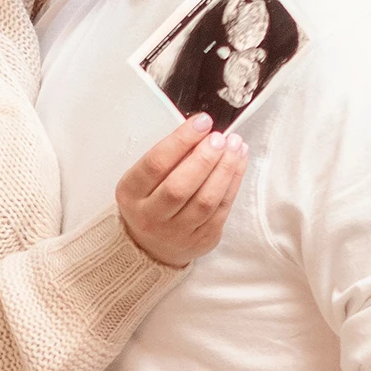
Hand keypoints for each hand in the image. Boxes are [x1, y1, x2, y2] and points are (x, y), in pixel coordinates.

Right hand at [116, 113, 246, 267]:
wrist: (151, 247)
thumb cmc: (150, 202)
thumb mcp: (144, 179)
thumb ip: (168, 157)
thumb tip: (203, 132)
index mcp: (131, 195)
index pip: (155, 164)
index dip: (181, 141)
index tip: (202, 122)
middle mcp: (151, 217)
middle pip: (179, 187)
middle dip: (204, 158)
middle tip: (220, 138)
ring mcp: (177, 233)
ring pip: (205, 201)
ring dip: (224, 169)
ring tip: (235, 146)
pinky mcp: (202, 240)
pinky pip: (221, 210)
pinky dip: (233, 182)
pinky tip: (238, 162)